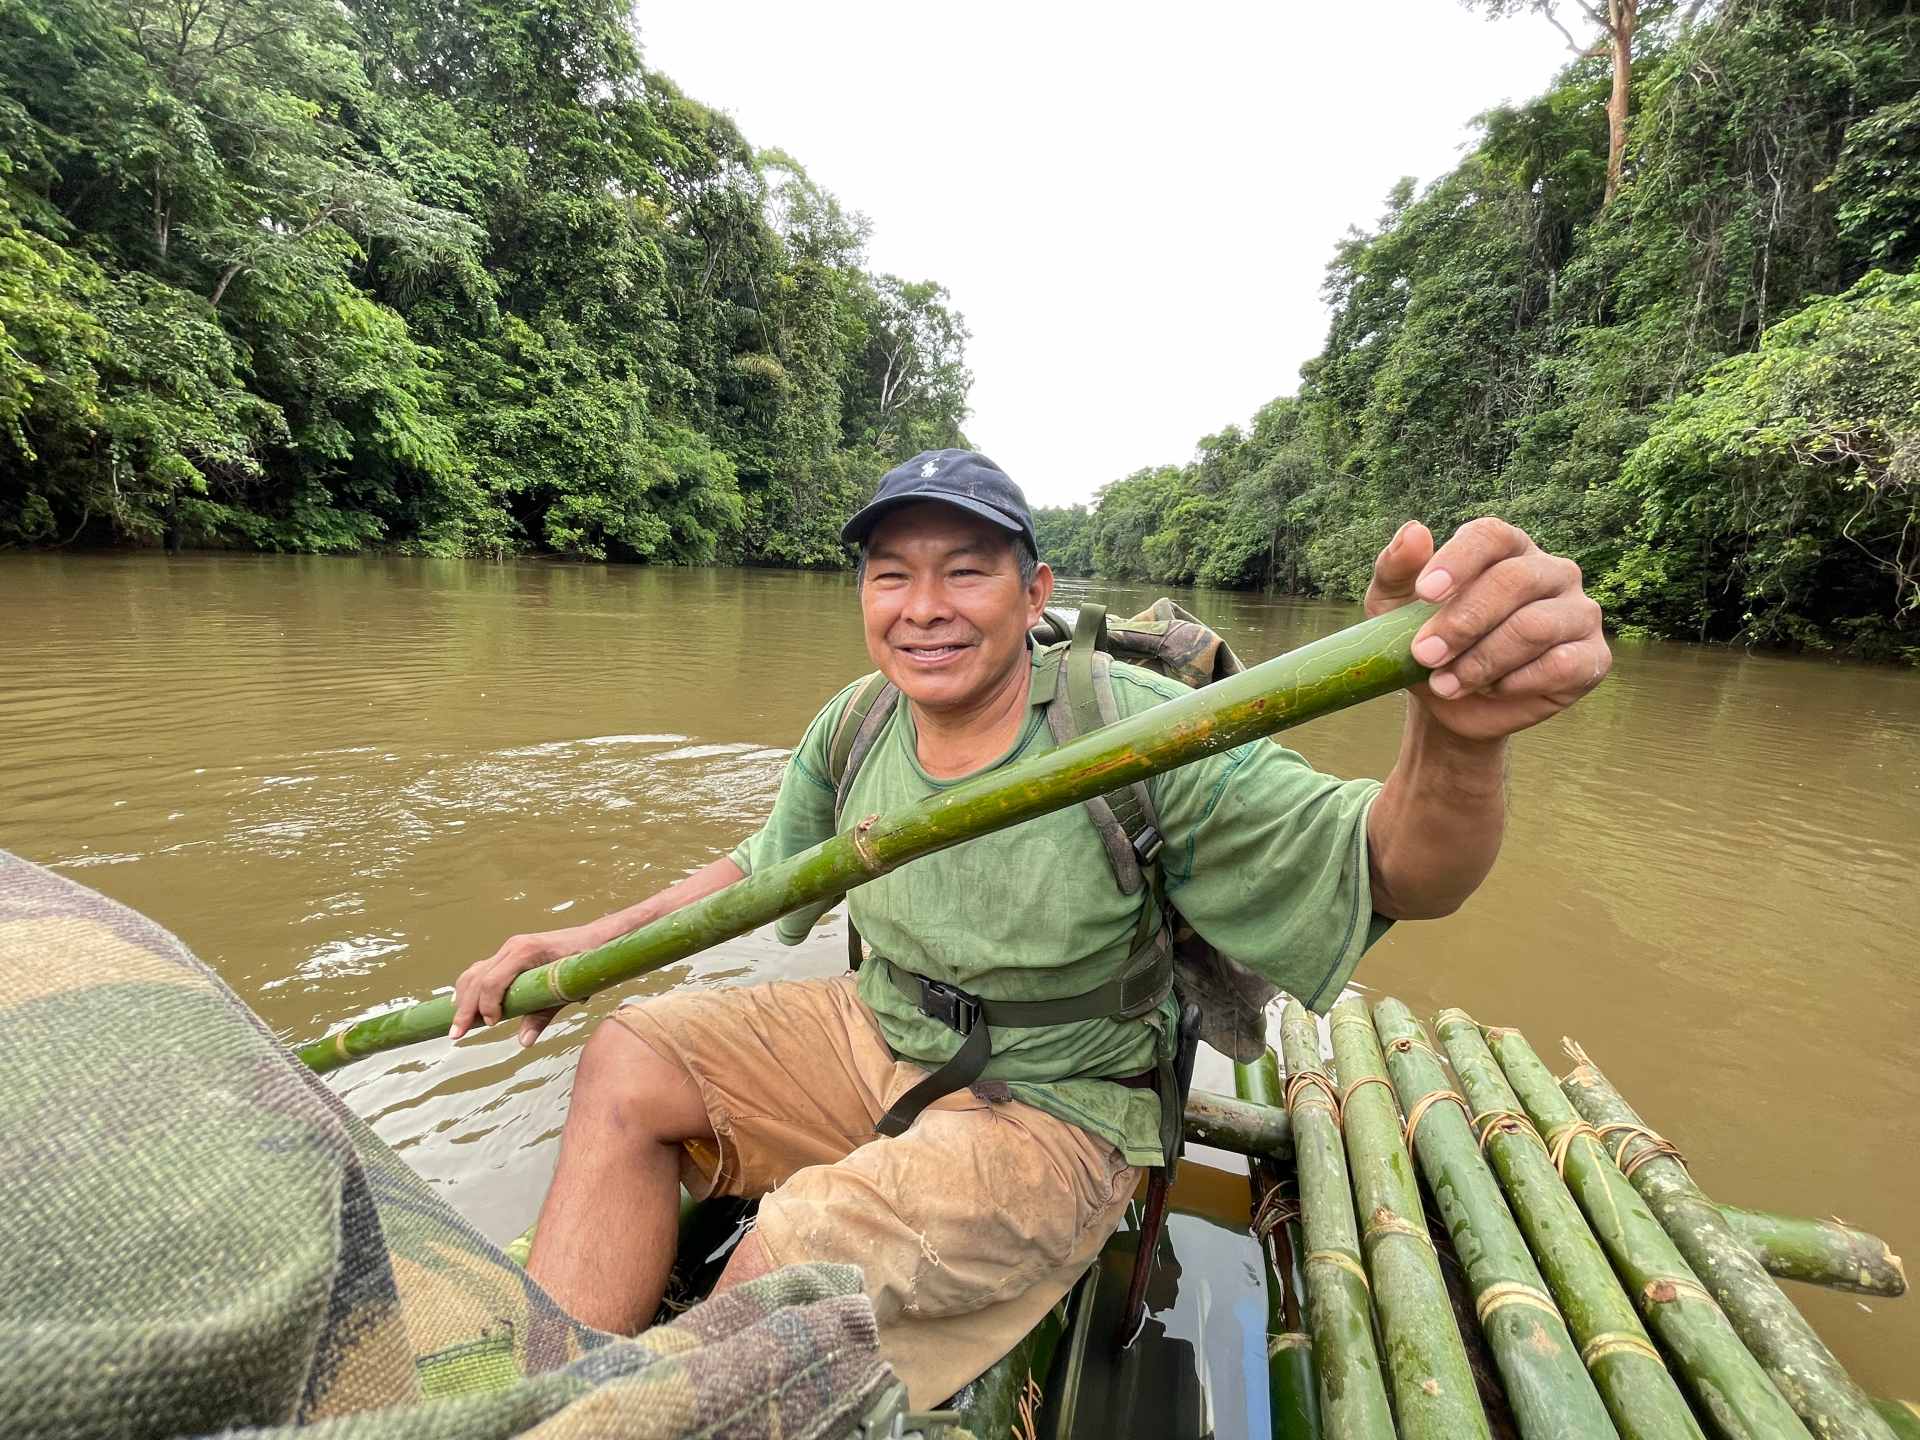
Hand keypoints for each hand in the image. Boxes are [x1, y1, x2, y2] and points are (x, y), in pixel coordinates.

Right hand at [449, 925, 597, 1047]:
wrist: (596, 938)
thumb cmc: (585, 963)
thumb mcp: (567, 992)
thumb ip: (543, 1016)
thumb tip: (523, 1042)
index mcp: (526, 951)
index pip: (492, 981)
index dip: (486, 1005)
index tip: (491, 1025)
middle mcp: (513, 946)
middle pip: (477, 978)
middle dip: (465, 1008)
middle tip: (456, 1034)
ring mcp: (509, 948)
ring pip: (474, 972)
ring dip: (462, 998)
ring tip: (456, 1023)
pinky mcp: (510, 952)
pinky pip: (482, 969)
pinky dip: (470, 986)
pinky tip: (463, 1003)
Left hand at [1367, 518, 1609, 742]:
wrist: (1450, 699)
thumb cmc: (1425, 639)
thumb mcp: (1393, 608)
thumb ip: (1396, 569)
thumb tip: (1414, 530)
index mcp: (1507, 548)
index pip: (1491, 536)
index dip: (1458, 561)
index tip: (1424, 593)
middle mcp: (1550, 572)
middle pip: (1513, 581)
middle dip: (1463, 622)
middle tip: (1424, 655)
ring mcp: (1578, 612)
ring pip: (1534, 627)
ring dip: (1482, 660)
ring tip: (1446, 683)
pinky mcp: (1593, 657)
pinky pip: (1561, 665)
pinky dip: (1516, 683)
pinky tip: (1492, 689)